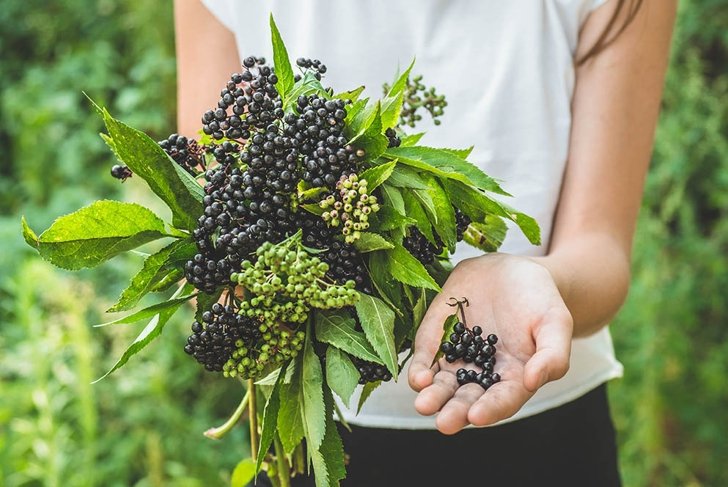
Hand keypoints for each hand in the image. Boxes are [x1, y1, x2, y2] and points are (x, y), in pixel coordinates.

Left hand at [407, 253, 572, 433]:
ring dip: (432, 397)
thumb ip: (552, 355)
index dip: (490, 409)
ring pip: (442, 386)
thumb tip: (532, 381)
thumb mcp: (555, 323)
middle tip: (444, 422)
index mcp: (513, 379)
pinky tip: (418, 378)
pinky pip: (426, 359)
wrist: (511, 271)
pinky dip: (419, 370)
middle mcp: (482, 375)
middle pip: (466, 400)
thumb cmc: (539, 300)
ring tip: (424, 403)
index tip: (477, 415)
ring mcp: (456, 358)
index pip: (501, 401)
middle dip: (454, 412)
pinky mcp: (436, 339)